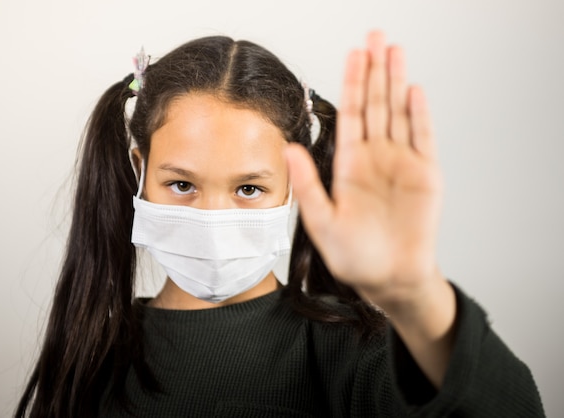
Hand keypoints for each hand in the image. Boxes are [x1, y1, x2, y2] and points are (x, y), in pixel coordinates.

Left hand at [285, 31, 442, 308]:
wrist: (388, 278)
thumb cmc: (354, 255)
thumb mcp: (322, 221)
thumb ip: (307, 184)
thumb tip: (288, 148)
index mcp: (349, 164)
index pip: (350, 114)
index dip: (351, 83)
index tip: (353, 55)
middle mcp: (375, 157)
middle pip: (374, 104)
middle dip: (374, 70)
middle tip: (375, 37)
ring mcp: (401, 162)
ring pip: (398, 112)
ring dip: (396, 82)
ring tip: (394, 51)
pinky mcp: (425, 174)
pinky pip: (423, 137)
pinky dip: (420, 114)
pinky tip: (413, 90)